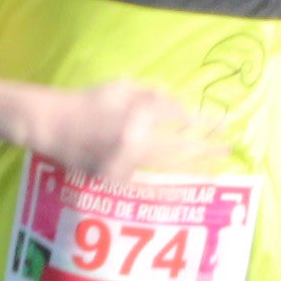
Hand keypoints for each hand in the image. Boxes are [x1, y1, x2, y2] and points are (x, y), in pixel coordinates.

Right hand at [26, 81, 226, 185]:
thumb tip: (177, 103)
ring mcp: (124, 161)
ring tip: (215, 171)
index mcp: (137, 113)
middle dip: (208, 146)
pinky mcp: (113, 178)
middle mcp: (135, 139)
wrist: (50, 123)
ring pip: (167, 168)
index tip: (220, 122)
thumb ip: (150, 94)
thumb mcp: (119, 87)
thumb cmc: (86, 101)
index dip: (202, 120)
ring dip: (194, 169)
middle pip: (181, 145)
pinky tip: (183, 193)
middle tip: (230, 147)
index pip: (179, 117)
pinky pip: (145, 188)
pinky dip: (165, 191)